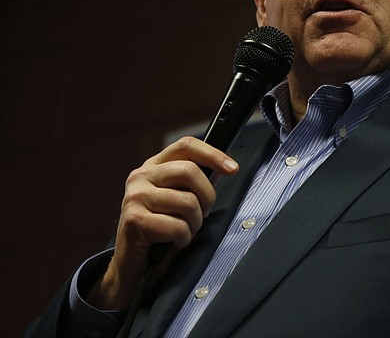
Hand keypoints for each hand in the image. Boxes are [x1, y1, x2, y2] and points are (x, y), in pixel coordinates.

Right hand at [87, 137, 238, 309]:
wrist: (133, 267)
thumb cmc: (162, 231)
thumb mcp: (178, 200)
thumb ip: (194, 183)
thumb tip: (227, 167)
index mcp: (153, 166)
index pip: (186, 146)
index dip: (213, 154)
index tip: (233, 169)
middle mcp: (141, 176)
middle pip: (190, 171)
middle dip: (207, 197)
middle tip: (202, 215)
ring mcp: (135, 197)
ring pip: (188, 202)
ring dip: (194, 224)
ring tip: (183, 231)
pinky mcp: (134, 220)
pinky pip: (177, 227)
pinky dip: (183, 240)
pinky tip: (172, 243)